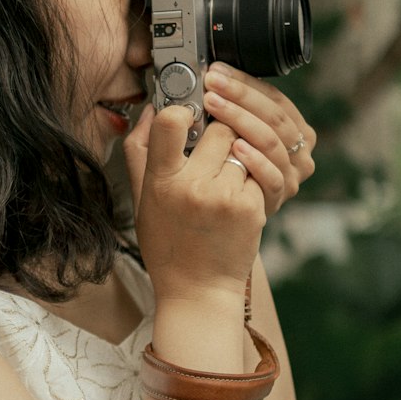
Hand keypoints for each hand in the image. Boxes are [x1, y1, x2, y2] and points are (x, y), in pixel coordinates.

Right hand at [123, 103, 265, 301]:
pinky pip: (260, 172)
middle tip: (215, 150)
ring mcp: (226, 197)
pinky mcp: (252, 208)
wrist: (198, 290)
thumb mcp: (142, 199)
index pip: (170, 123)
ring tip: (226, 179)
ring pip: (245, 148)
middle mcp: (192, 187)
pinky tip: (238, 199)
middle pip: (221, 128)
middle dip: (222, 133)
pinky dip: (253, 179)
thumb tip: (151, 109)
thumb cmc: (167, 244)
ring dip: (241, 156)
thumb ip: (140, 151)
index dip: (183, 110)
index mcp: (161, 181)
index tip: (188, 114)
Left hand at [200, 63, 315, 215]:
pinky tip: (235, 147)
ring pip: (272, 141)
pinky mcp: (278, 197)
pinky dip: (254, 160)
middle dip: (240, 96)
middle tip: (211, 85)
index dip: (246, 83)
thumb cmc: (225, 173)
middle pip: (274, 116)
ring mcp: (291, 175)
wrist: (222, 226)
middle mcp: (300, 151)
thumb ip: (233, 111)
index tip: (217, 71)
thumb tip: (210, 77)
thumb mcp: (236, 137)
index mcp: (295, 130)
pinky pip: (271, 176)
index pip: (274, 98)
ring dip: (241, 119)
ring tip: (214, 106)